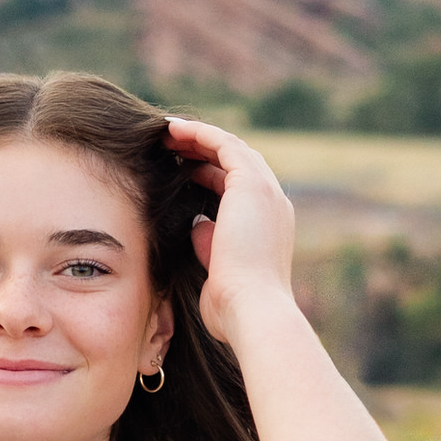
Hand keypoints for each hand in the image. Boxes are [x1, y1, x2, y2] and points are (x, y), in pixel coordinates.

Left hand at [165, 115, 296, 343]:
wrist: (251, 309)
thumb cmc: (233, 306)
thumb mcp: (217, 271)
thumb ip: (210, 246)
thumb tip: (197, 224)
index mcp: (269, 225)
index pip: (240, 188)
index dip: (210, 174)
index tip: (182, 170)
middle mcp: (272, 203)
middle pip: (237, 161)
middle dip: (204, 150)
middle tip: (172, 143)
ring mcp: (265, 191)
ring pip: (231, 148)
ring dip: (198, 136)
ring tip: (168, 131)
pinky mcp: (251, 184)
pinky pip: (223, 145)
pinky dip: (199, 134)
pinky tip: (173, 130)